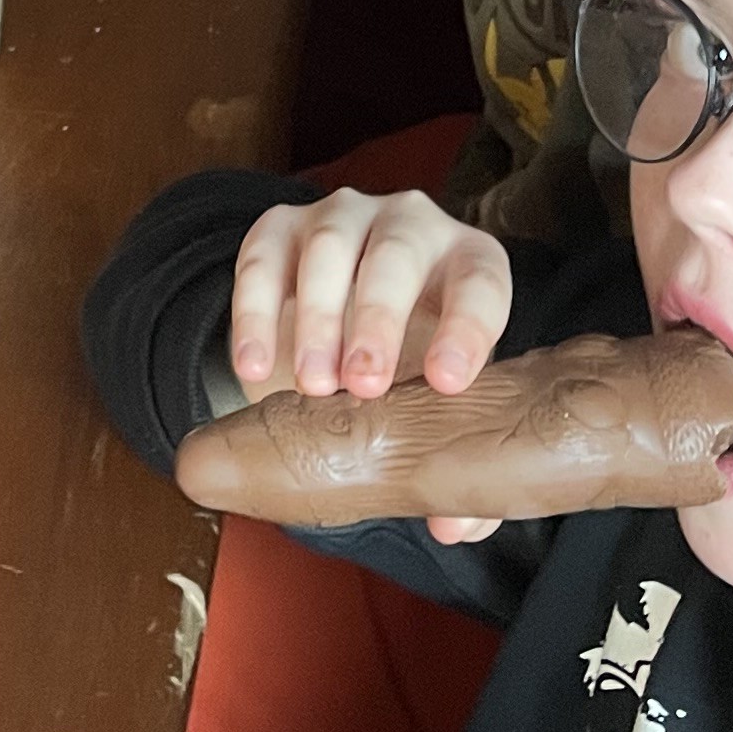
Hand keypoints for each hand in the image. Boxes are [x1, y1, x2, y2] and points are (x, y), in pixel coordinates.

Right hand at [226, 178, 512, 423]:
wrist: (356, 317)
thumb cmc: (419, 355)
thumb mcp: (445, 386)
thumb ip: (453, 442)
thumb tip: (451, 514)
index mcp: (470, 261)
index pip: (480, 284)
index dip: (465, 329)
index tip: (445, 382)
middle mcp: (411, 223)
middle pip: (397, 255)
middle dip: (379, 320)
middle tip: (364, 384)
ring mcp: (343, 217)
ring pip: (327, 248)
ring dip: (318, 318)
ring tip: (312, 384)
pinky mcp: (281, 227)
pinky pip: (261, 259)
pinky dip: (253, 313)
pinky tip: (252, 366)